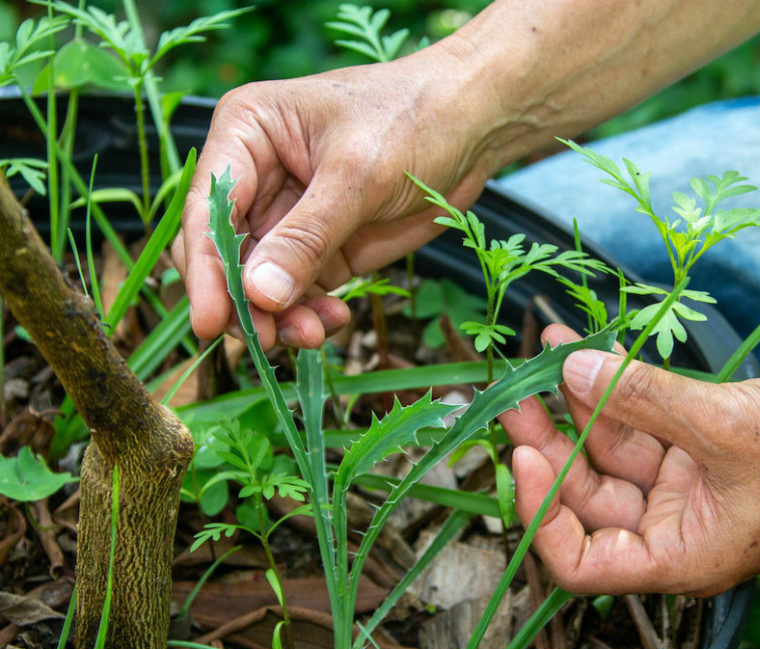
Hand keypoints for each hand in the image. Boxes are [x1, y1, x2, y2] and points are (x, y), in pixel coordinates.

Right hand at [174, 48, 495, 348]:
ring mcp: (289, 216)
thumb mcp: (358, 175)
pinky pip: (299, 292)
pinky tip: (335, 319)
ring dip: (279, 315)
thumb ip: (307, 237)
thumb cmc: (414, 119)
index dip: (206, 270)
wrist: (473, 126)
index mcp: (248, 133)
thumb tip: (258, 295)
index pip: (207, 209)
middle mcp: (257, 176)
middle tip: (271, 337)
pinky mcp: (322, 247)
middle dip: (244, 301)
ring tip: (314, 333)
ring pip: (260, 283)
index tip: (210, 323)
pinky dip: (310, 313)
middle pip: (226, 254)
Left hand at [500, 325, 759, 595]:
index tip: (523, 457)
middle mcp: (674, 528)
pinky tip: (587, 349)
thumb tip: (572, 367)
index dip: (541, 515)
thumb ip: (643, 397)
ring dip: (580, 403)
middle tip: (517, 394)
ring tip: (551, 351)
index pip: (580, 562)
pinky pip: (642, 421)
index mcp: (679, 556)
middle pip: (586, 495)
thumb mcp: (726, 424)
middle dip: (550, 443)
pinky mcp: (698, 448)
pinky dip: (616, 388)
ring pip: (611, 450)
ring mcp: (685, 487)